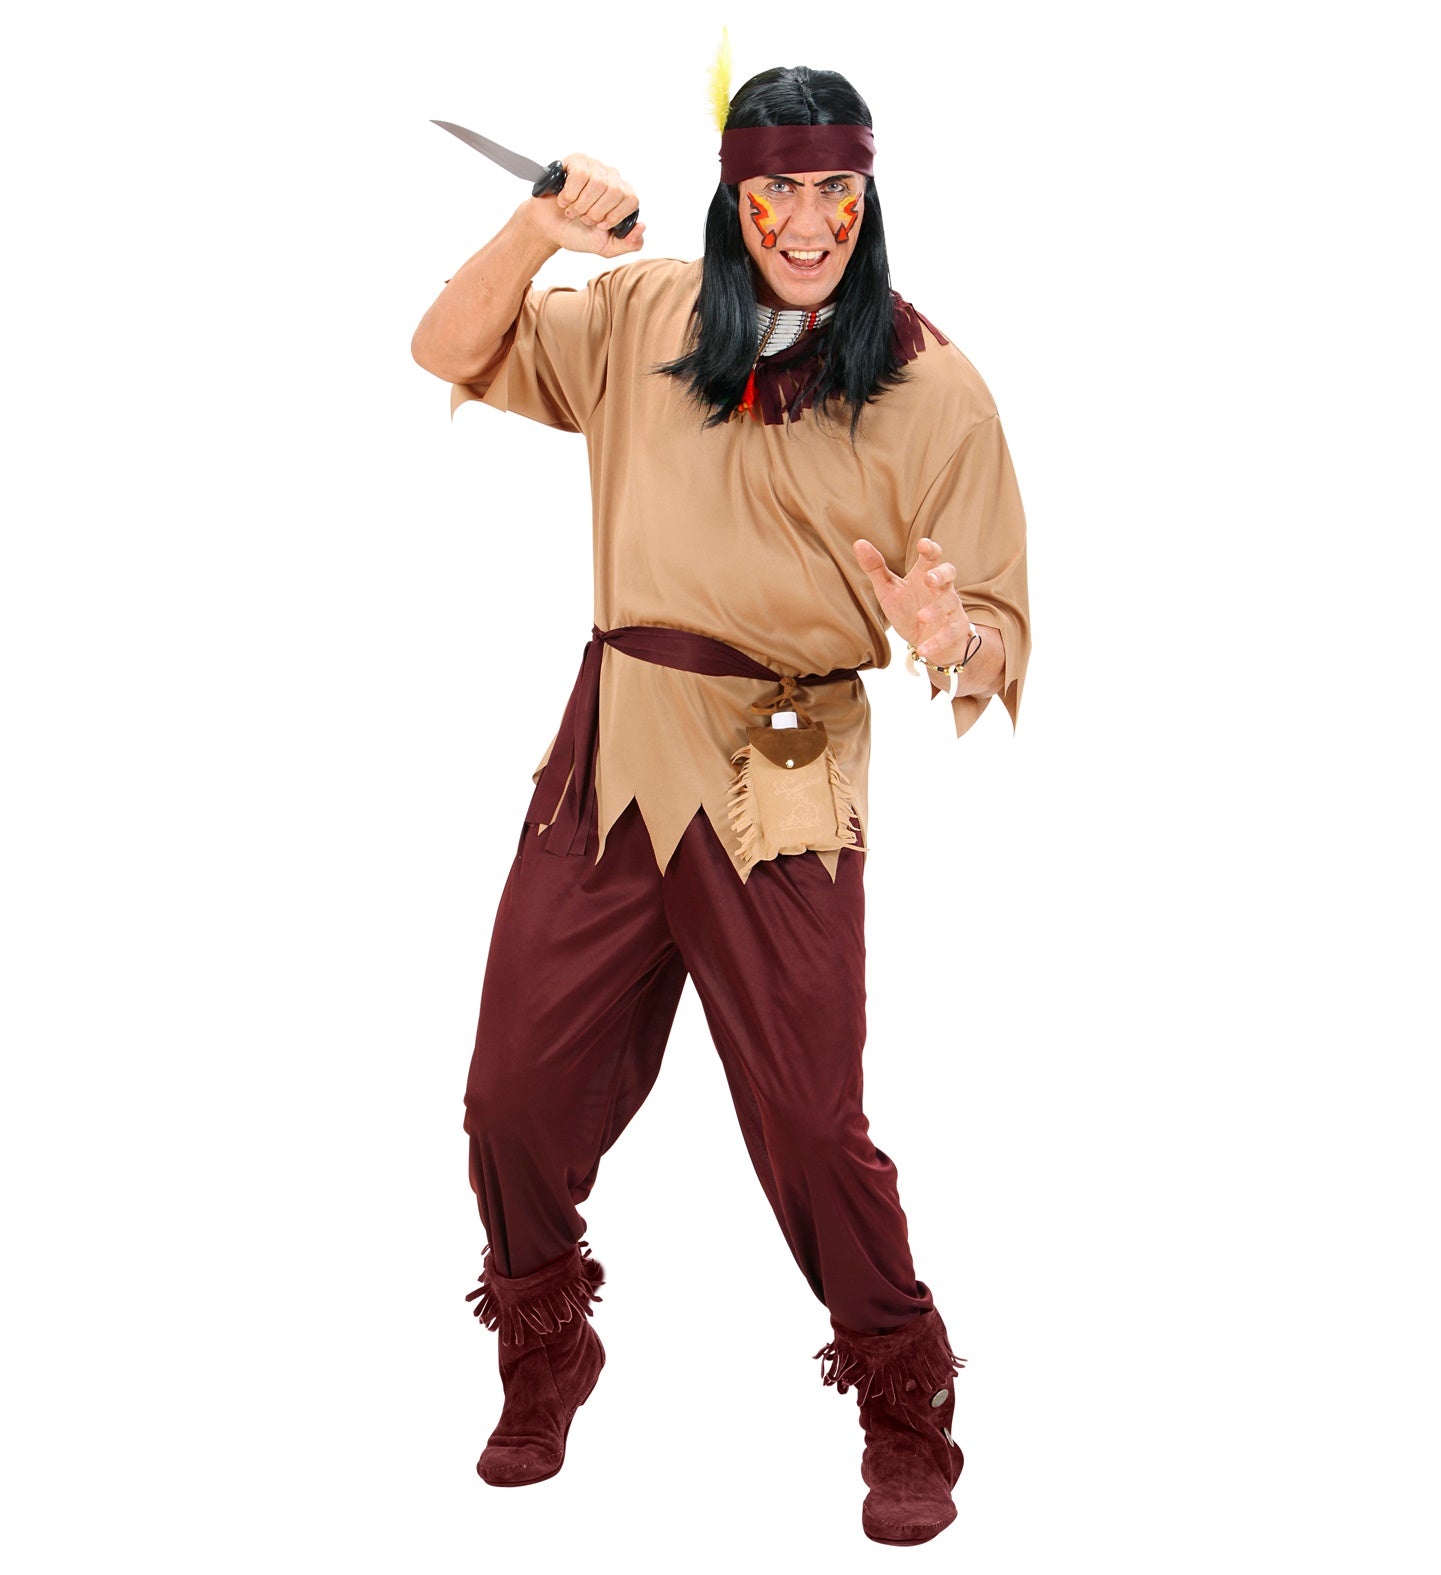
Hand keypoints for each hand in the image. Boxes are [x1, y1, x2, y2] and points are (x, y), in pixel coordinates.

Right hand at [519, 153, 643, 257]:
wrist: (549, 228)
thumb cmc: (578, 234)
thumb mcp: (606, 247)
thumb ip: (629, 244)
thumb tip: (642, 225)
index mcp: (623, 196)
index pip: (631, 200)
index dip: (613, 216)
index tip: (599, 226)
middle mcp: (613, 178)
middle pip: (615, 191)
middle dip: (596, 213)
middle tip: (583, 219)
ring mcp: (596, 167)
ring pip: (598, 183)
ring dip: (581, 205)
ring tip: (573, 210)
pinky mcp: (578, 160)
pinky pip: (580, 175)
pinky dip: (570, 193)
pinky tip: (564, 199)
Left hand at [853, 537, 971, 662]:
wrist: (928, 642)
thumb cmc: (909, 610)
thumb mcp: (889, 590)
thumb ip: (875, 568)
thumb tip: (859, 543)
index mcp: (925, 576)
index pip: (932, 558)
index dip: (930, 549)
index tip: (923, 544)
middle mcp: (941, 589)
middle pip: (949, 573)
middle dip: (940, 575)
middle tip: (928, 578)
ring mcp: (951, 609)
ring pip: (950, 604)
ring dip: (936, 610)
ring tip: (921, 617)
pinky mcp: (955, 631)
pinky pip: (949, 634)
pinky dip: (936, 642)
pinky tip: (922, 649)